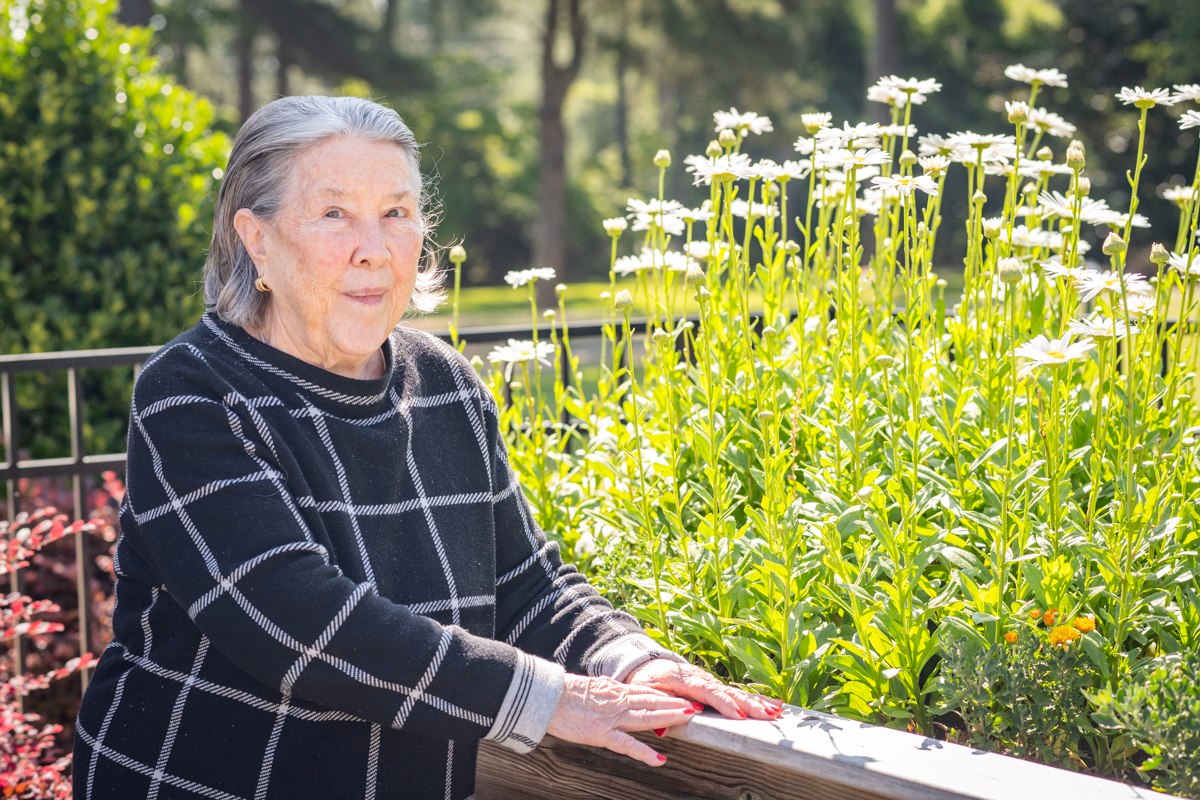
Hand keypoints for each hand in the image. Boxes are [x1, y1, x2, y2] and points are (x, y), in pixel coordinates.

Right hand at [546, 673, 700, 766]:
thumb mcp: (589, 689)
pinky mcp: (602, 733)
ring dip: (669, 717)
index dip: (665, 694)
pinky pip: (627, 744)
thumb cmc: (563, 695)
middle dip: (675, 703)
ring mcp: (611, 717)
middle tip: (696, 705)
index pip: (645, 691)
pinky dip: (645, 753)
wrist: (546, 695)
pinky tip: (660, 759)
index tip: (682, 695)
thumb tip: (614, 694)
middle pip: (652, 701)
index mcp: (614, 690)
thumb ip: (605, 694)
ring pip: (646, 717)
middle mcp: (617, 700)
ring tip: (688, 718)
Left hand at [623, 658, 783, 722]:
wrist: (645, 664)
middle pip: (728, 692)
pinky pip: (736, 693)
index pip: (708, 692)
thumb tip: (676, 720)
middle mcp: (701, 678)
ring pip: (736, 692)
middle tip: (768, 714)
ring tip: (776, 711)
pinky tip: (773, 704)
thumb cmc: (644, 681)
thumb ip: (661, 703)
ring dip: (757, 702)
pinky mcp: (715, 686)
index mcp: (684, 679)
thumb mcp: (645, 692)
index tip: (738, 714)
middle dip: (749, 704)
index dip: (724, 703)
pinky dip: (755, 698)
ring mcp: (709, 681)